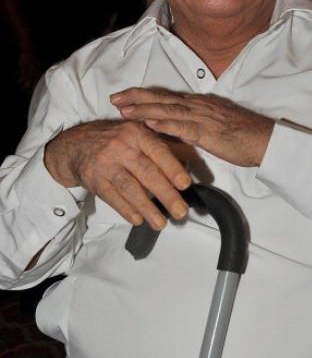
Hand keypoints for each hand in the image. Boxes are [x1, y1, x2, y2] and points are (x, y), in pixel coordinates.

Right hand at [44, 120, 191, 228]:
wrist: (76, 144)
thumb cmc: (117, 140)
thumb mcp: (138, 135)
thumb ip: (163, 148)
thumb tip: (189, 164)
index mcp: (137, 133)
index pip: (158, 151)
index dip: (173, 168)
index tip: (186, 184)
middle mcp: (121, 146)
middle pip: (147, 173)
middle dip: (166, 194)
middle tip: (181, 212)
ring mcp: (105, 163)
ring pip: (130, 188)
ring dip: (147, 208)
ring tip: (161, 224)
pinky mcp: (93, 179)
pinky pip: (112, 198)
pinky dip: (126, 210)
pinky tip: (139, 220)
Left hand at [111, 88, 274, 167]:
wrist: (264, 139)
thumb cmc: (242, 134)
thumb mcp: (214, 124)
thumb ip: (194, 124)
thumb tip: (175, 128)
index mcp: (199, 104)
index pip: (166, 97)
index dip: (143, 95)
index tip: (124, 96)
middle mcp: (197, 106)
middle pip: (162, 99)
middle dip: (136, 98)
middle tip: (114, 98)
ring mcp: (202, 118)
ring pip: (167, 111)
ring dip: (144, 110)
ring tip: (124, 110)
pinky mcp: (209, 133)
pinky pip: (183, 128)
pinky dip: (165, 125)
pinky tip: (150, 125)